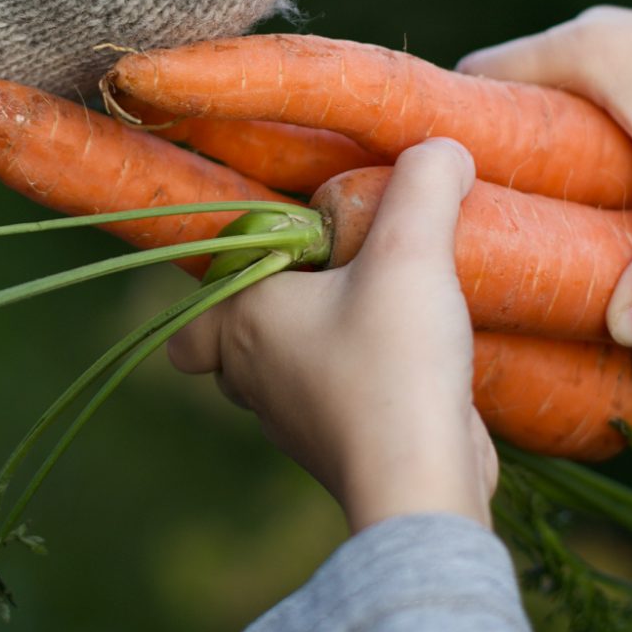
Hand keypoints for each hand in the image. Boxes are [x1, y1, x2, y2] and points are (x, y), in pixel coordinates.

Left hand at [166, 139, 497, 531]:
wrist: (421, 484)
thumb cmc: (393, 364)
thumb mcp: (413, 253)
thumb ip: (423, 186)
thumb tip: (442, 148)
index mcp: (242, 325)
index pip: (190, 318)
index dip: (219, 288)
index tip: (280, 258)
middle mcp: (254, 380)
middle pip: (237, 341)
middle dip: (276, 309)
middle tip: (336, 274)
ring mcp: (294, 423)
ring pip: (286, 375)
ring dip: (322, 344)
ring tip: (384, 308)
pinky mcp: (342, 450)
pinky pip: (334, 403)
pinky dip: (359, 381)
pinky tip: (414, 358)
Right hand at [458, 6, 631, 346]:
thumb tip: (622, 331)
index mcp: (581, 50)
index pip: (471, 79)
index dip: (445, 133)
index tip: (434, 195)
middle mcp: (592, 33)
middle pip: (499, 90)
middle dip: (480, 150)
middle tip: (470, 222)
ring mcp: (621, 42)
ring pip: (538, 96)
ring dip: (522, 147)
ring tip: (512, 217)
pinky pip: (572, 95)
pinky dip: (558, 136)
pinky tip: (567, 194)